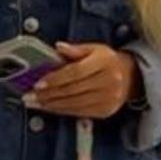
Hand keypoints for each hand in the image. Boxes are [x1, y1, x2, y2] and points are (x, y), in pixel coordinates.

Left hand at [23, 41, 142, 118]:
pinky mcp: (105, 111)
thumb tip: (58, 47)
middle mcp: (109, 81)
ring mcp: (108, 98)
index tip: (38, 83)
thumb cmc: (107, 61)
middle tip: (29, 96)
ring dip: (51, 105)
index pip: (76, 72)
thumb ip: (75, 49)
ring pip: (74, 104)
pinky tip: (49, 107)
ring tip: (34, 103)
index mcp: (104, 62)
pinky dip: (61, 110)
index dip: (56, 78)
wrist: (131, 77)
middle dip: (48, 94)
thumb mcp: (94, 49)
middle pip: (72, 90)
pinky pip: (79, 112)